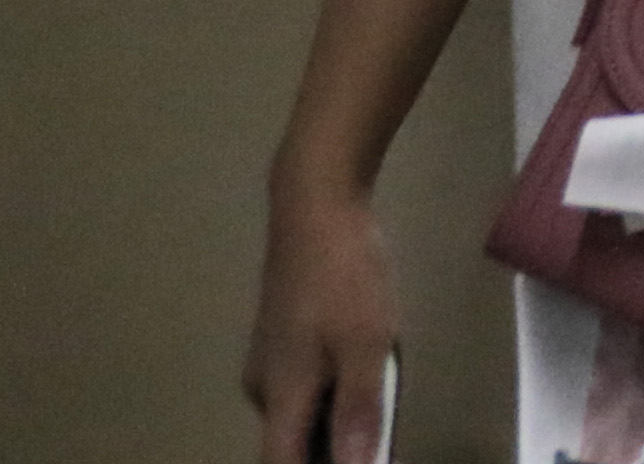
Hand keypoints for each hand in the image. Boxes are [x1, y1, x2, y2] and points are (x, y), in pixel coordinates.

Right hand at [243, 167, 400, 463]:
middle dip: (330, 451)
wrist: (315, 204)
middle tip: (378, 438)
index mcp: (280, 395)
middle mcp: (264, 387)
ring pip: (300, 412)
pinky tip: (365, 371)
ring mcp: (271, 361)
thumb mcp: (366, 344)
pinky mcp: (282, 339)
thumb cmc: (344, 274)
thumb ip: (359, 411)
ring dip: (334, 420)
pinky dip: (332, 393)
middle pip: (290, 443)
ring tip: (379, 402)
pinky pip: (306, 385)